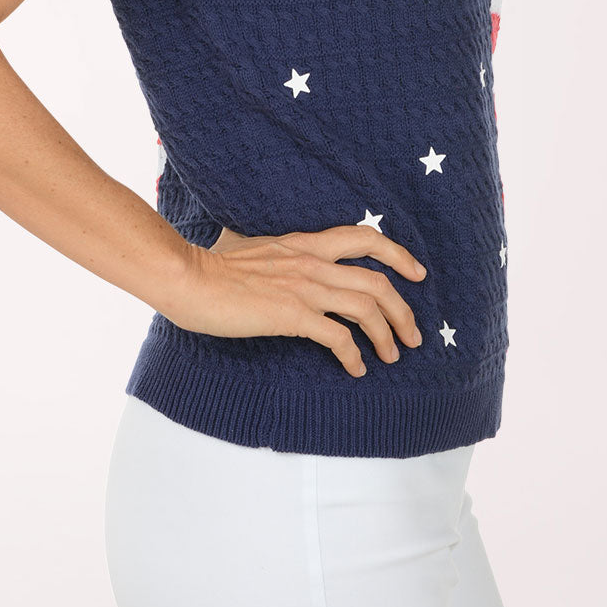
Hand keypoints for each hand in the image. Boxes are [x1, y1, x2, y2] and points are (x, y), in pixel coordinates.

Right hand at [168, 225, 426, 378]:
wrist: (188, 278)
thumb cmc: (211, 266)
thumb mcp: (251, 246)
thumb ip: (273, 251)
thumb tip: (270, 255)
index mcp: (305, 243)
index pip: (365, 237)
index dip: (398, 254)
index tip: (418, 273)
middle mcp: (312, 262)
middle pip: (378, 281)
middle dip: (404, 311)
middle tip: (413, 335)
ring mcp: (303, 288)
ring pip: (367, 309)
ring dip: (387, 336)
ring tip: (392, 356)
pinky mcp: (291, 314)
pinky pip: (339, 337)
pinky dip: (354, 356)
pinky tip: (356, 369)